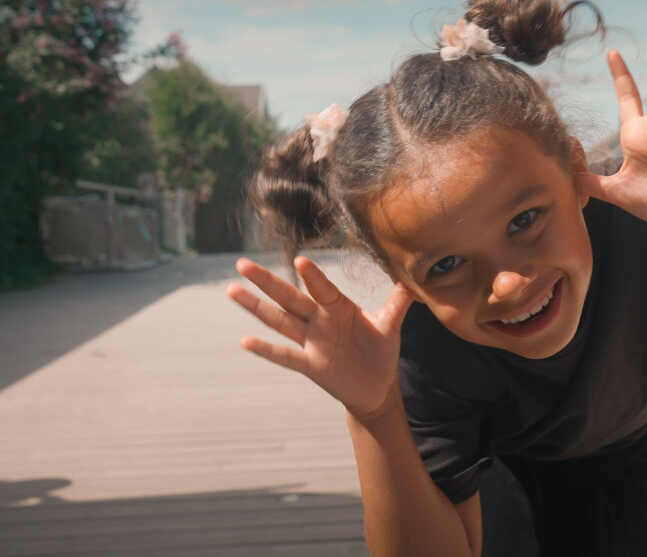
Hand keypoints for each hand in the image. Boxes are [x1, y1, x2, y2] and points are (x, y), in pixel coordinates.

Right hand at [227, 256, 413, 420]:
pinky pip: (285, 356)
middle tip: (242, 263)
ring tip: (232, 290)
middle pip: (289, 298)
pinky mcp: (310, 365)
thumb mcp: (391, 324)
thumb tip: (414, 276)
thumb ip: (399, 301)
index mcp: (338, 307)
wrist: (378, 387)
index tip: (300, 260)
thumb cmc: (381, 351)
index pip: (322, 288)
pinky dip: (266, 350)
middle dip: (266, 281)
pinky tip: (244, 341)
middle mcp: (319, 320)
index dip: (313, 277)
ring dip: (256, 307)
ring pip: (279, 321)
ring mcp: (311, 342)